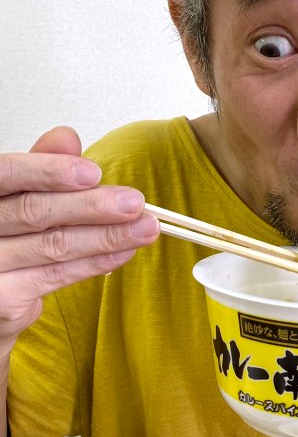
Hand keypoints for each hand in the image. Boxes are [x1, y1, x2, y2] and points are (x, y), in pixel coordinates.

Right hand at [0, 127, 158, 351]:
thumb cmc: (6, 233)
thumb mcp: (20, 192)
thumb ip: (41, 166)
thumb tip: (67, 137)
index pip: (8, 174)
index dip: (50, 172)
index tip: (93, 172)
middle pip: (34, 212)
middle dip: (92, 206)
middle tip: (134, 203)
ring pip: (54, 245)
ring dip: (107, 236)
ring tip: (145, 228)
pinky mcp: (2, 299)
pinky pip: (58, 275)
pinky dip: (96, 261)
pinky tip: (125, 250)